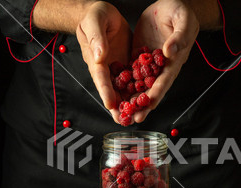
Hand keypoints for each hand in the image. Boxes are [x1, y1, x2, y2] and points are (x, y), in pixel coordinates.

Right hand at [76, 1, 131, 121]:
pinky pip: (133, 81)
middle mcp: (106, 67)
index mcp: (96, 58)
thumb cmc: (94, 14)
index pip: (101, 78)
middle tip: (125, 121)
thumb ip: (97, 38)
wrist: (103, 13)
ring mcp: (116, 68)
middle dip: (118, 107)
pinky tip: (145, 102)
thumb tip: (99, 56)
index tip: (110, 104)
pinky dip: (138, 92)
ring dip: (129, 104)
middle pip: (111, 90)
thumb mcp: (95, 21)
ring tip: (136, 118)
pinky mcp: (126, 65)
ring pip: (123, 89)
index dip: (106, 92)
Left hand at [132, 0, 198, 122]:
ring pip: (140, 85)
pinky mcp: (139, 57)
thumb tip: (170, 52)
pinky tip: (116, 94)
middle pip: (151, 89)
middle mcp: (162, 66)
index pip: (164, 81)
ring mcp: (150, 63)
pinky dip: (125, 85)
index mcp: (174, 60)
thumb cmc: (180, 10)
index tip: (148, 105)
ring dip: (132, 100)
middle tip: (132, 118)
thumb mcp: (183, 19)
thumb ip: (179, 36)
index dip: (156, 94)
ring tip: (122, 113)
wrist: (168, 4)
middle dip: (142, 105)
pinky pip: (131, 74)